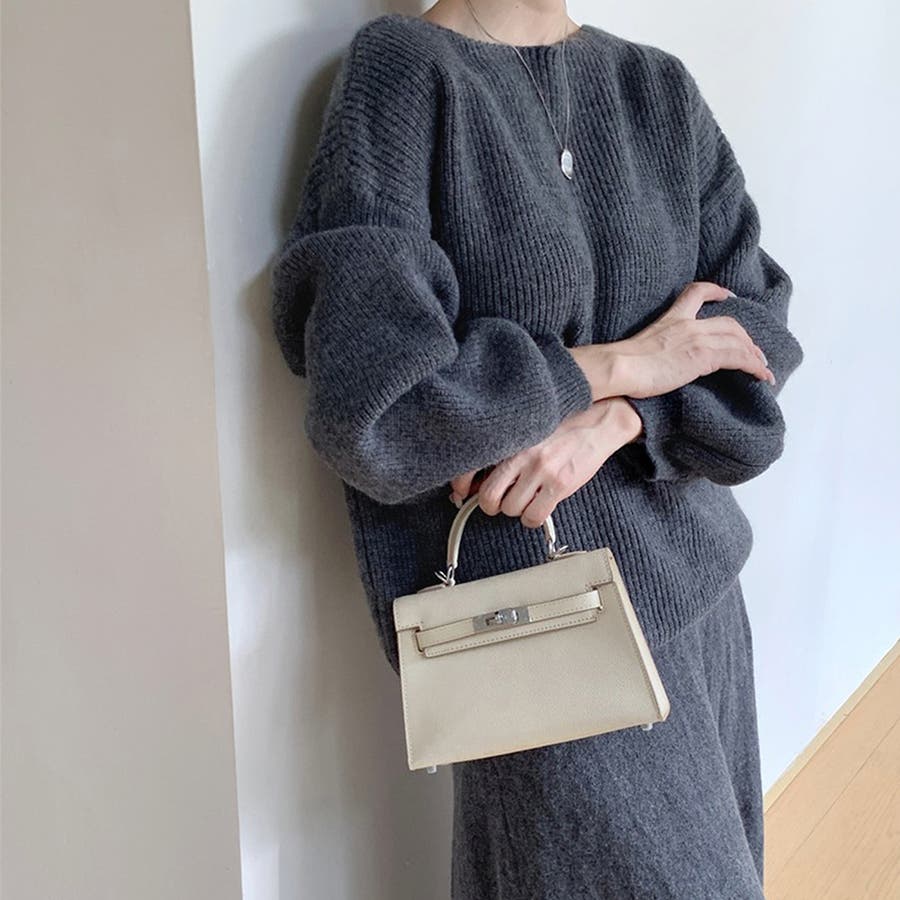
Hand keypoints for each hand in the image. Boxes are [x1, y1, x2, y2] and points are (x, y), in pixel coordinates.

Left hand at [447, 397, 642, 527]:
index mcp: (510, 439)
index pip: (473, 467)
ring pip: (511, 509)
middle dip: (492, 505)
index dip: (463, 487)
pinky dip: (533, 519)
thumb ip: (507, 450)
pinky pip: (534, 516)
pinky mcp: (559, 484)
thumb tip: (479, 478)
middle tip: (502, 502)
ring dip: (518, 510)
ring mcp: (540, 470)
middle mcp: (521, 454)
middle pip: (488, 496)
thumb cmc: (562, 429)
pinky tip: (539, 508)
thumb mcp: (528, 432)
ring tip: (528, 500)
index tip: (464, 494)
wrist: (598, 422)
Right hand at [569, 281, 775, 399]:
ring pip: (738, 340)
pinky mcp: (704, 356)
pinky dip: (755, 366)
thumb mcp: (637, 348)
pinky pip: (739, 358)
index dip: (716, 291)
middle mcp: (688, 324)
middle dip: (745, 337)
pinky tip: (763, 376)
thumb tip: (653, 364)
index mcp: (671, 318)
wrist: (620, 366)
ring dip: (754, 354)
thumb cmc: (621, 364)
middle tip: (754, 351)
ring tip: (763, 367)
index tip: (727, 295)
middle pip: (728, 323)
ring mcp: (697, 339)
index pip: (696, 293)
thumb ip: (653, 350)